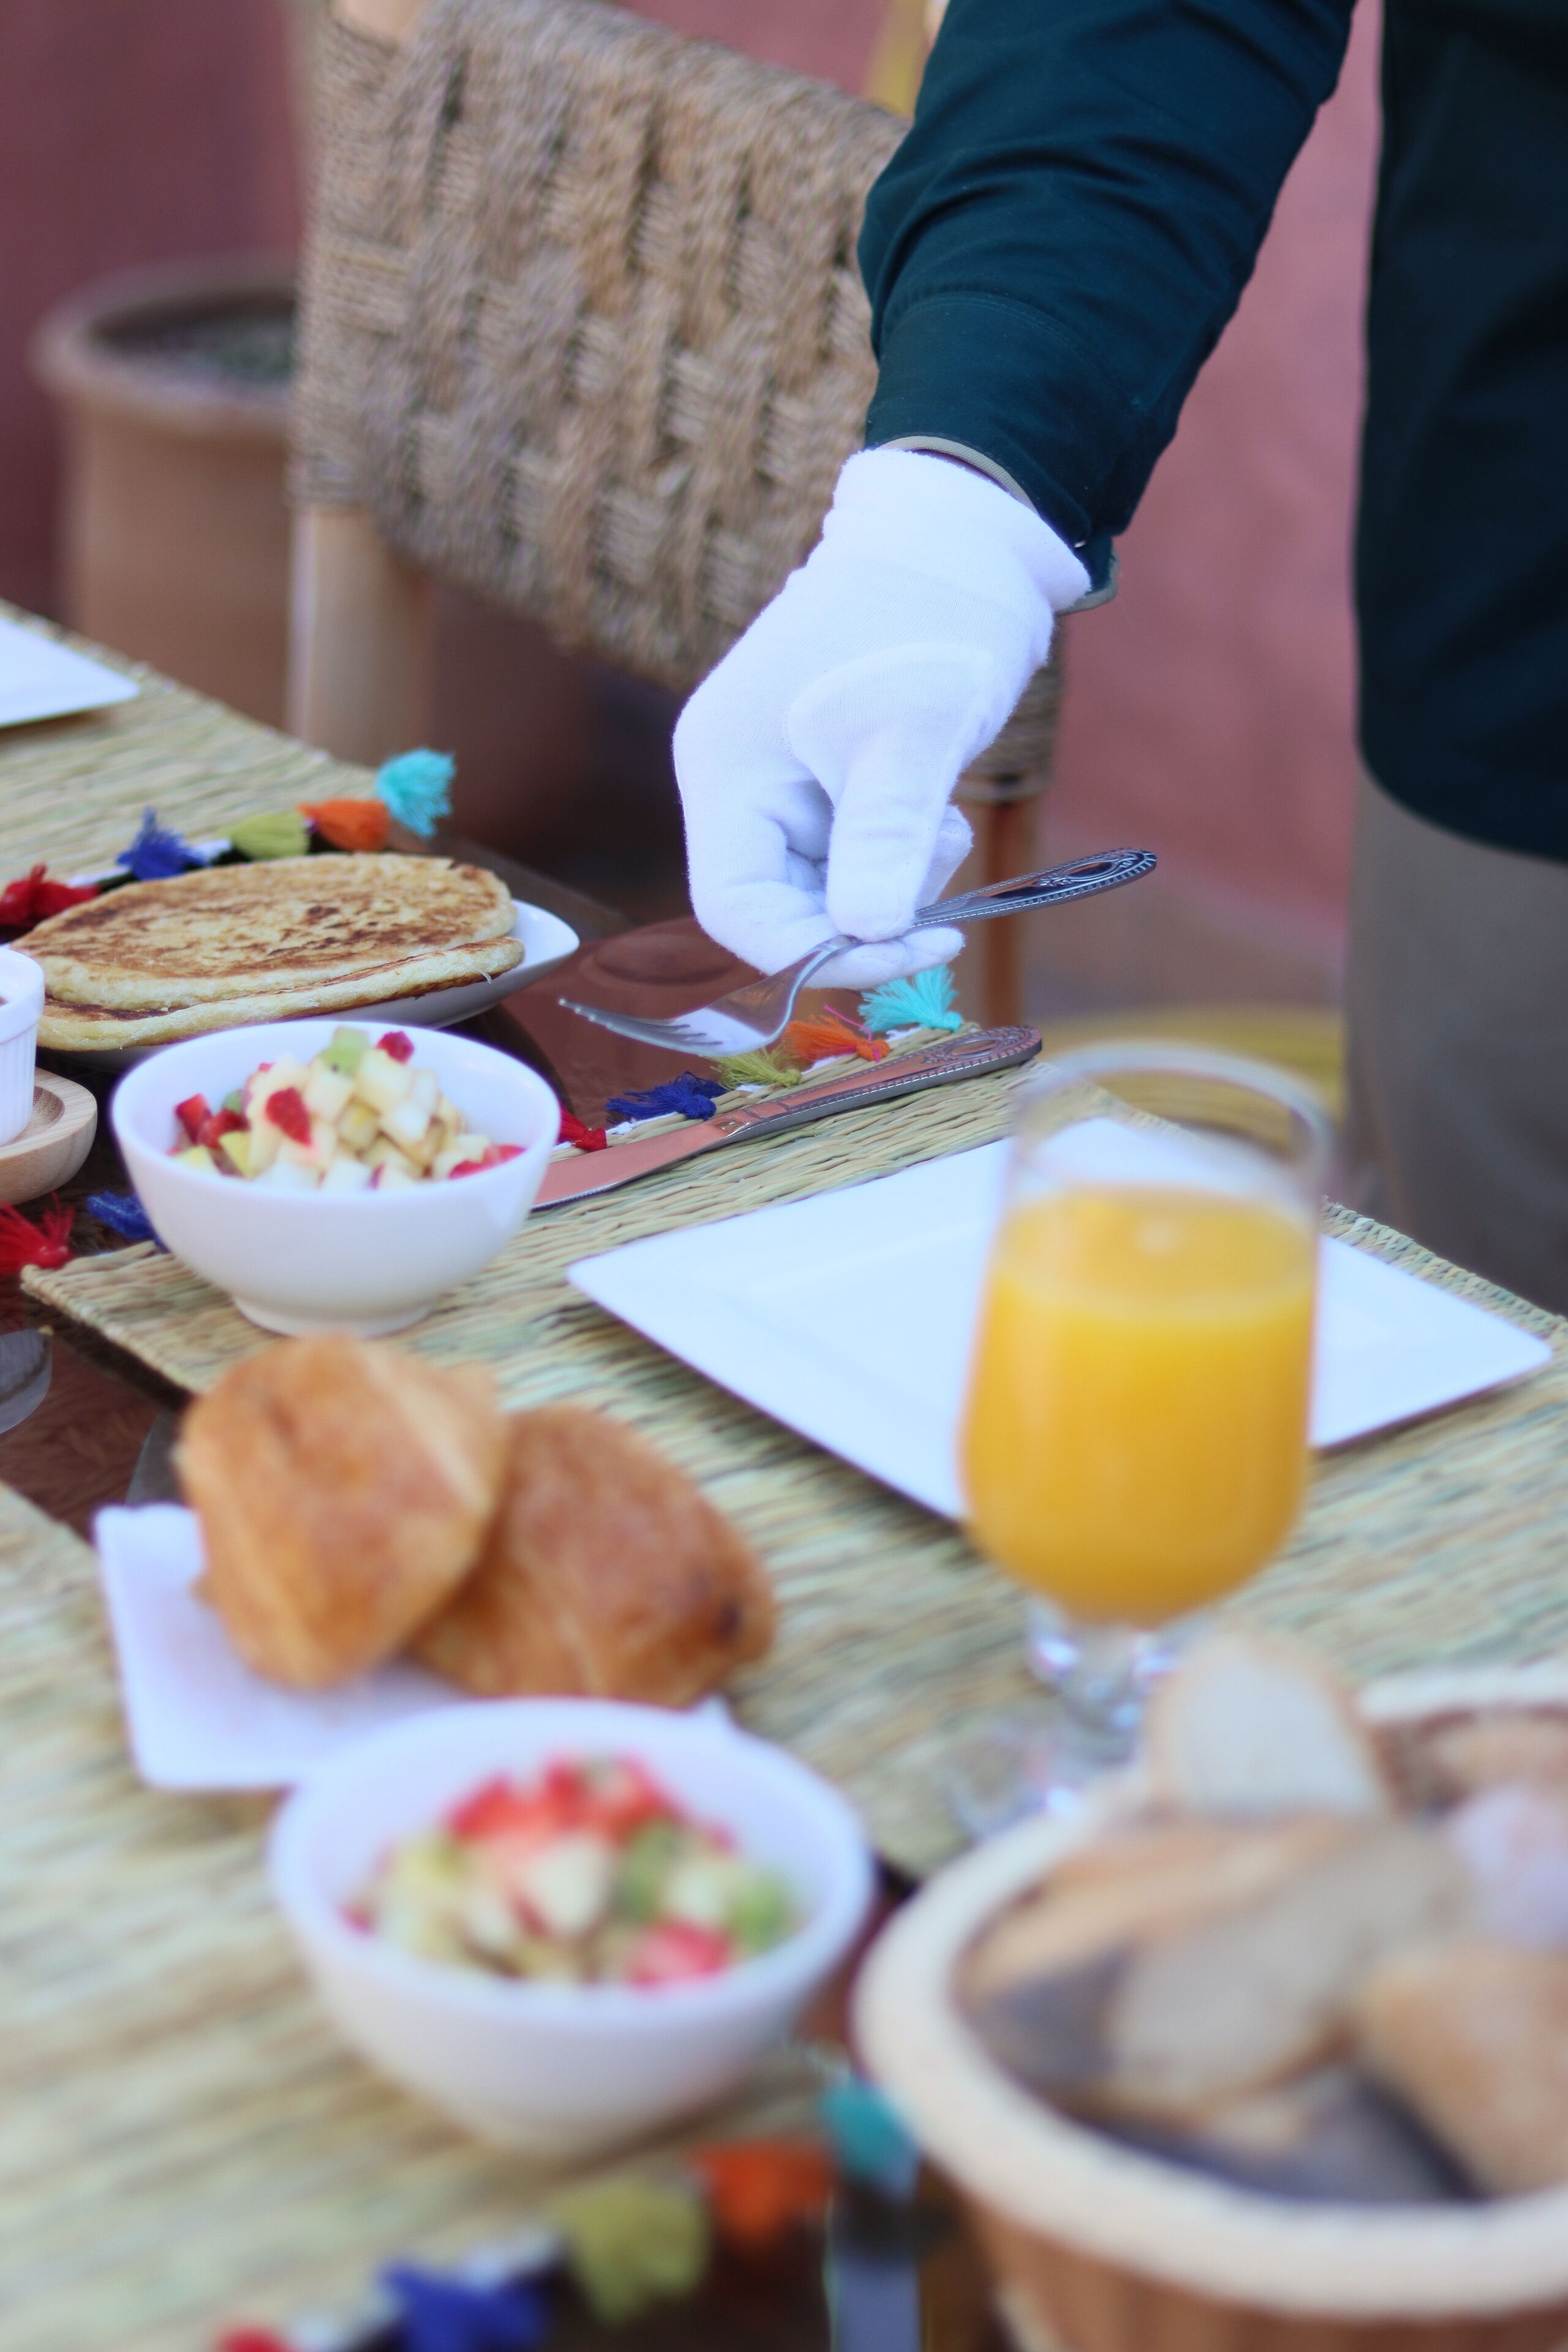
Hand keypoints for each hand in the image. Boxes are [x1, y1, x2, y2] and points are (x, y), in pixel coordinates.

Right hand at [674, 448, 1089, 986]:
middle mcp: (737, 785)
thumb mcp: (912, 736)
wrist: (965, 543)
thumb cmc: (926, 620)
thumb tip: (867, 935)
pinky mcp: (826, 784)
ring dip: (891, 889)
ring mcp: (780, 785)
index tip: (903, 952)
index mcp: (725, 772)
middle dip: (862, 923)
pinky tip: (937, 812)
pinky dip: (900, 860)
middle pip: (778, 909)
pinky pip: (852, 859)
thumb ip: (883, 840)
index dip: (813, 952)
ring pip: (824, 891)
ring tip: (944, 828)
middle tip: (943, 922)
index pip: (736, 909)